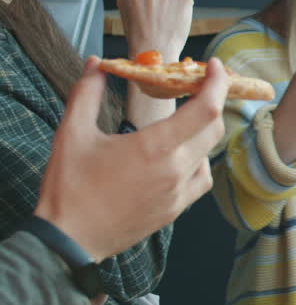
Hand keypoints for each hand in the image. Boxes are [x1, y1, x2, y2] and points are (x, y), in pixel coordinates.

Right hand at [34, 56, 228, 261]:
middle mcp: (175, 170)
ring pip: (209, 154)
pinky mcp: (176, 209)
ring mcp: (179, 193)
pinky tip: (179, 155)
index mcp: (155, 148)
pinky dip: (198, 160)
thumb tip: (96, 63)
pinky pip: (201, 178)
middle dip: (213, 102)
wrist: (68, 241)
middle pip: (214, 128)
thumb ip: (86, 93)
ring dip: (203, 132)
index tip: (216, 66)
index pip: (206, 109)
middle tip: (201, 86)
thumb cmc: (69, 187)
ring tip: (184, 120)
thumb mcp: (72, 133)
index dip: (218, 83)